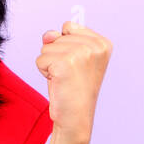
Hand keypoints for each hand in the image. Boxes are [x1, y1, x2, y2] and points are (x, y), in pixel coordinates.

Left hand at [35, 22, 112, 143]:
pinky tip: (58, 83)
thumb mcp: (70, 58)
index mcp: (102, 43)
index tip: (75, 65)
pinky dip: (44, 72)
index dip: (65, 46)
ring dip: (49, 65)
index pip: (69, 26)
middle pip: (57, 36)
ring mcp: (81, 54)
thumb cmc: (73, 88)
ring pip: (46, 47)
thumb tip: (48, 34)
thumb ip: (59, 39)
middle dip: (56, 56)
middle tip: (69, 75)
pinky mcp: (65, 63)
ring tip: (64, 79)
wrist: (75, 117)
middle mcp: (95, 47)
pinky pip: (40, 59)